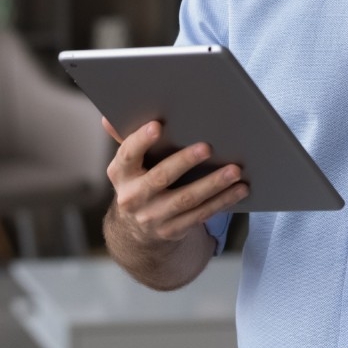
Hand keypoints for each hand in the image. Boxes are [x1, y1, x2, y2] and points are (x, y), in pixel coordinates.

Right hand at [103, 118, 248, 245]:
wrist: (137, 230)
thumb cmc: (139, 180)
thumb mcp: (129, 163)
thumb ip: (127, 139)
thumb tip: (108, 117)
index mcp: (120, 174)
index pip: (128, 154)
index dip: (141, 140)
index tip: (158, 125)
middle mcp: (132, 197)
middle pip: (160, 178)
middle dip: (184, 161)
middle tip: (207, 147)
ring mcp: (152, 217)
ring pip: (186, 199)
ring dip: (213, 184)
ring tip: (235, 170)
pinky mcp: (172, 230)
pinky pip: (201, 215)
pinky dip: (222, 201)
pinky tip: (239, 189)